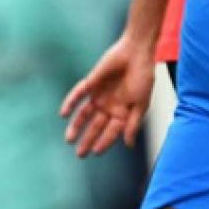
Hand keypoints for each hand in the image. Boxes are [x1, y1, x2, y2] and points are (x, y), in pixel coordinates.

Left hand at [60, 36, 155, 156]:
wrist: (137, 53)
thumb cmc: (143, 77)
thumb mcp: (141, 104)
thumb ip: (133, 124)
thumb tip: (129, 145)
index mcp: (123, 112)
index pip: (111, 132)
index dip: (104, 142)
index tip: (96, 152)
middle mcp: (109, 106)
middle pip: (96, 126)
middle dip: (88, 140)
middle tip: (80, 155)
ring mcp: (99, 95)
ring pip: (84, 114)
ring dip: (76, 126)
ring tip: (69, 139)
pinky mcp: (91, 83)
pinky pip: (78, 94)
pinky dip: (70, 103)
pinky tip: (64, 114)